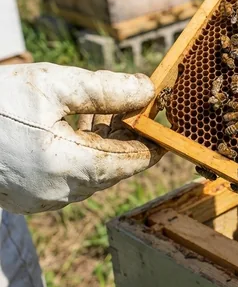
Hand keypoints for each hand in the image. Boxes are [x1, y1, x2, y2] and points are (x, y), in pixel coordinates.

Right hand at [0, 63, 163, 213]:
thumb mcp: (53, 85)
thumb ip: (107, 90)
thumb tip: (149, 91)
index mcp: (73, 168)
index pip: (137, 160)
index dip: (154, 135)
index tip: (161, 112)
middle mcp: (62, 193)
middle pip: (116, 166)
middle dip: (126, 134)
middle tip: (132, 101)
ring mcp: (42, 201)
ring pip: (93, 171)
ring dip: (102, 141)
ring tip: (97, 108)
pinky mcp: (27, 199)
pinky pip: (69, 177)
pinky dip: (78, 153)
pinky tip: (68, 125)